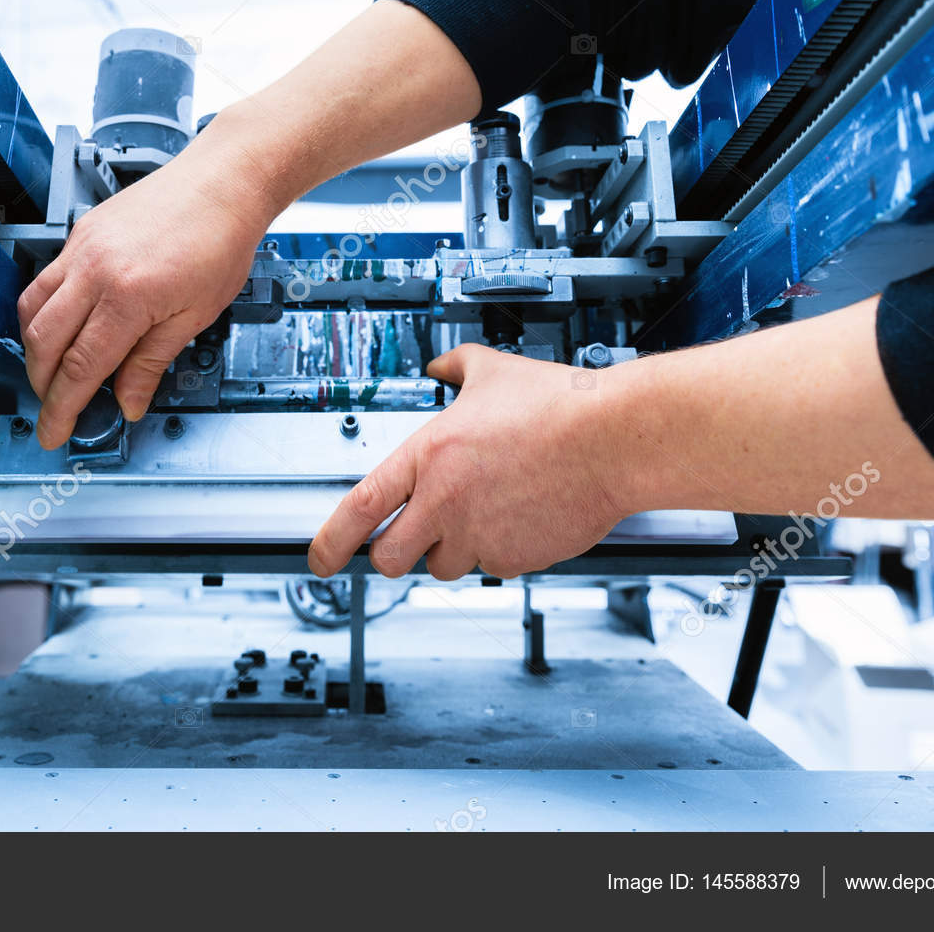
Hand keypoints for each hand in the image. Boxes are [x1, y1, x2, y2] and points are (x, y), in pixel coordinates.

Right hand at [17, 133, 276, 448]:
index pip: (79, 368)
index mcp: (128, 298)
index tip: (54, 432)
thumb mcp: (195, 316)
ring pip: (32, 309)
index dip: (62, 408)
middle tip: (55, 408)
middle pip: (43, 342)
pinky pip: (45, 280)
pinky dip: (44, 311)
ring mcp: (81, 248)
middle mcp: (95, 271)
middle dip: (42, 384)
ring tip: (54, 372)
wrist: (223, 183)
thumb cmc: (221, 241)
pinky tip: (62, 326)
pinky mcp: (80, 233)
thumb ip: (152, 362)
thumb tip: (129, 401)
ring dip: (35, 349)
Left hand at [308, 345, 629, 579]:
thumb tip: (440, 365)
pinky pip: (493, 568)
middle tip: (411, 538)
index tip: (319, 558)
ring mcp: (480, 534)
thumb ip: (455, 367)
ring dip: (453, 550)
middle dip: (395, 553)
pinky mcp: (515, 557)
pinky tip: (520, 517)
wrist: (615, 439)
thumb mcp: (493, 370)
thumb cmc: (561, 407)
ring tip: (485, 513)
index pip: (359, 508)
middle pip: (390, 556)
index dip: (330, 540)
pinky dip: (499, 552)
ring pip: (443, 566)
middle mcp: (445, 501)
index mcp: (428, 456)